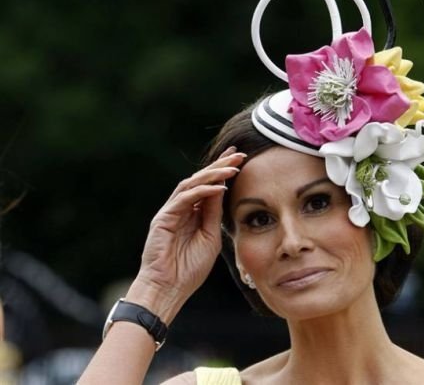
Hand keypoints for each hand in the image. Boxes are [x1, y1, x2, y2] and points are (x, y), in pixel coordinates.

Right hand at [125, 147, 244, 323]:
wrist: (168, 290)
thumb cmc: (189, 270)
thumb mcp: (210, 238)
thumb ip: (214, 214)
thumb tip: (223, 188)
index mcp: (192, 213)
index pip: (208, 186)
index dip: (222, 170)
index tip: (239, 158)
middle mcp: (181, 208)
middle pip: (200, 179)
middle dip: (219, 165)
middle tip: (238, 154)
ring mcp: (171, 211)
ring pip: (191, 184)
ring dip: (212, 174)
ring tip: (231, 167)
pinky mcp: (163, 218)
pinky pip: (183, 199)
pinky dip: (201, 191)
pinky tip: (217, 187)